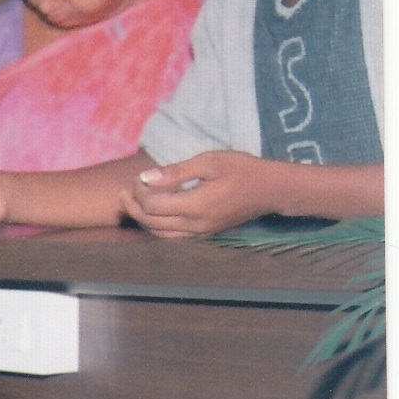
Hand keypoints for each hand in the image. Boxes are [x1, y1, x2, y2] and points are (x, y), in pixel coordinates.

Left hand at [124, 151, 276, 237]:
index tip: (139, 176)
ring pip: (160, 233)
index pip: (153, 205)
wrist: (273, 189)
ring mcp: (202, 232)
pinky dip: (157, 226)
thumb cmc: (243, 170)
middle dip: (134, 206)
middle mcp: (197, 225)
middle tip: (125, 191)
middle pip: (151, 222)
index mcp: (197, 205)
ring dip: (142, 219)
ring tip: (132, 202)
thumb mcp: (209, 162)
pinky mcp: (206, 234)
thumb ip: (175, 172)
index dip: (139, 192)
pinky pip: (173, 236)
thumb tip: (145, 178)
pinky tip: (153, 213)